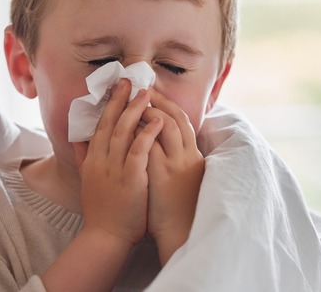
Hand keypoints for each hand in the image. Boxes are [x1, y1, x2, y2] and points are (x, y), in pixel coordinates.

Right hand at [72, 79, 162, 246]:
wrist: (105, 237)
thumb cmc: (101, 211)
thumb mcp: (87, 180)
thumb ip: (82, 157)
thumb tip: (76, 138)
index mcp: (92, 160)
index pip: (100, 125)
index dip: (108, 105)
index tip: (117, 87)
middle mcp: (101, 160)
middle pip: (109, 123)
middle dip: (119, 100)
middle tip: (129, 80)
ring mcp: (115, 169)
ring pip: (124, 132)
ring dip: (135, 110)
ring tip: (145, 93)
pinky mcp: (130, 178)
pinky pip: (139, 150)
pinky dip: (147, 133)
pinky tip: (157, 120)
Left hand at [140, 88, 204, 263]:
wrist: (180, 234)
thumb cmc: (177, 209)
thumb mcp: (181, 179)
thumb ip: (172, 160)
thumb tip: (156, 145)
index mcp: (191, 156)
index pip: (182, 120)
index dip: (168, 104)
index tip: (153, 92)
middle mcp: (186, 155)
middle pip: (176, 116)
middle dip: (159, 100)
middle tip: (142, 87)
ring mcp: (176, 163)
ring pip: (166, 126)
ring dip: (149, 110)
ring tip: (134, 99)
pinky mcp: (164, 173)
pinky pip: (152, 144)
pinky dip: (141, 131)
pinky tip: (129, 123)